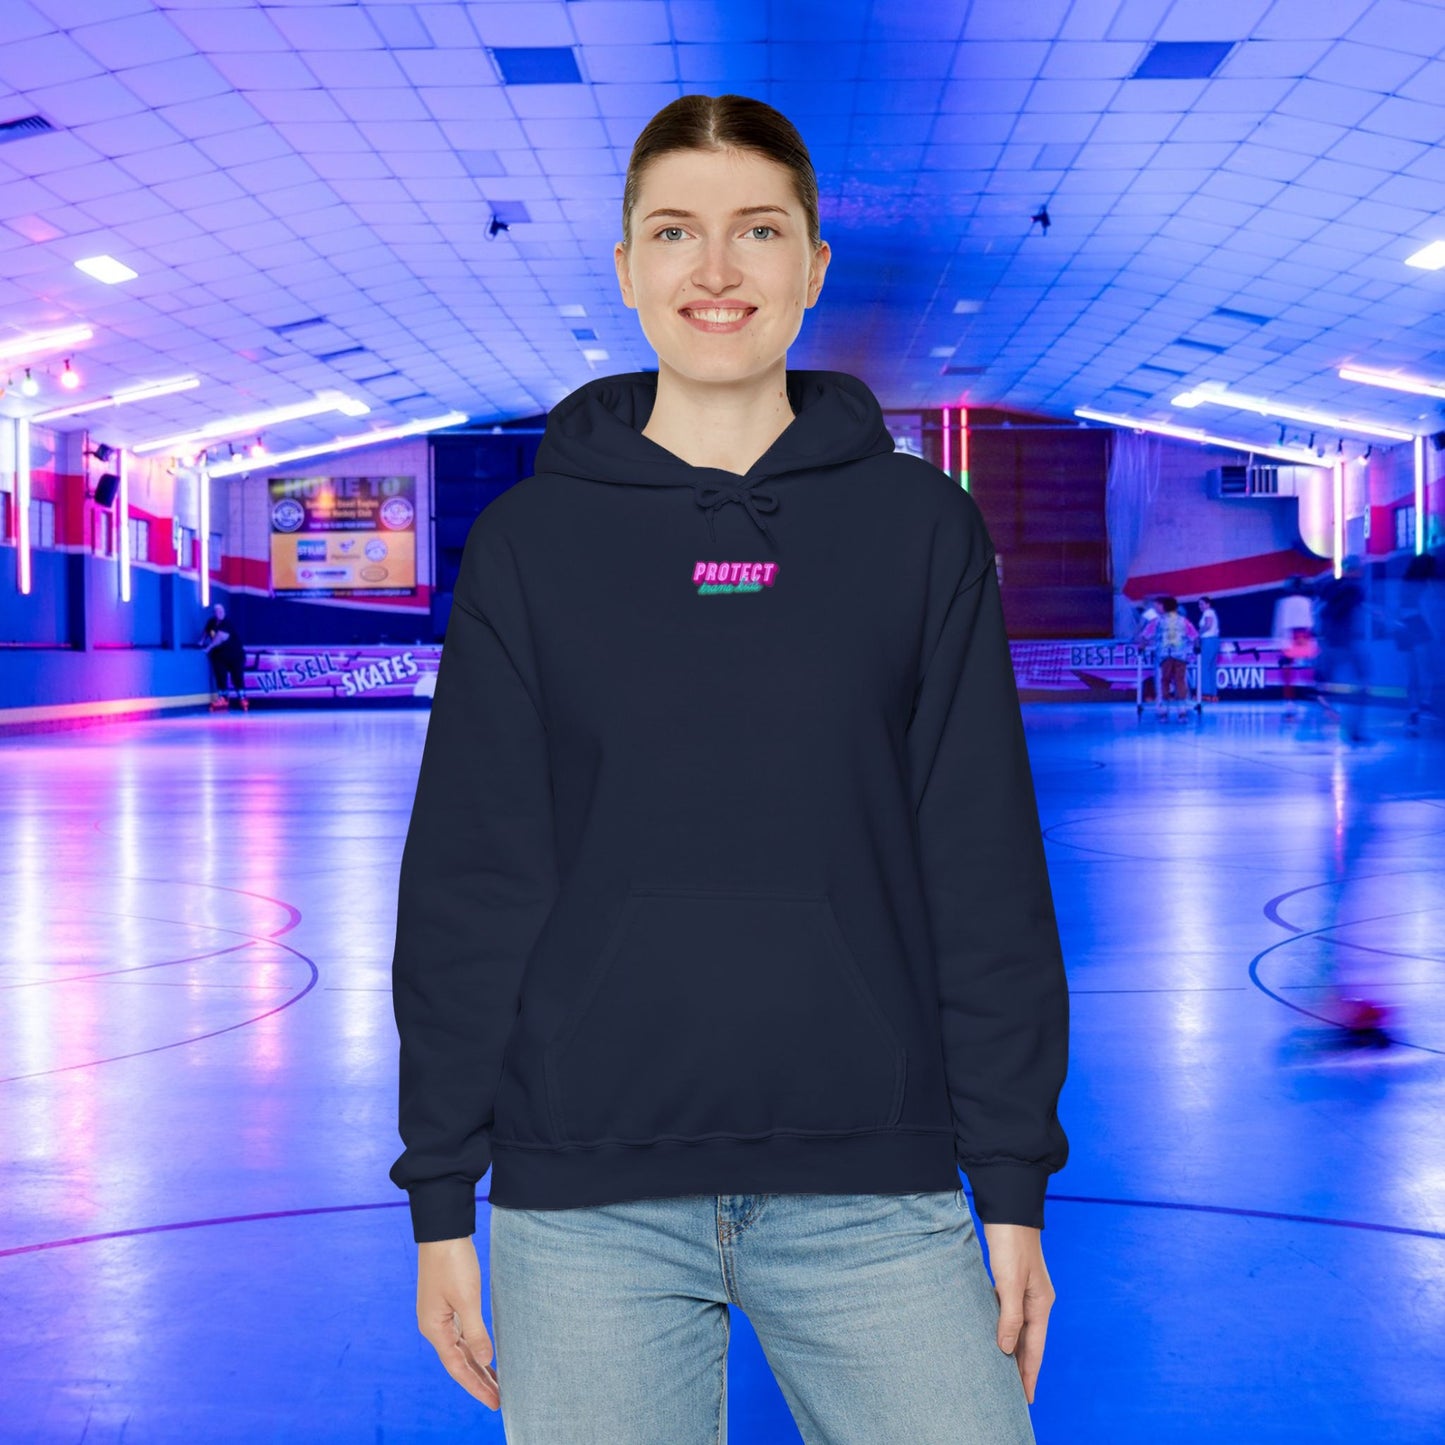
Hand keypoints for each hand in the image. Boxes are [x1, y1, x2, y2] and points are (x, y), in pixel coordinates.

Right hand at [416, 1237, 499, 1409]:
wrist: (443, 1230)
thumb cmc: (452, 1262)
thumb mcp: (467, 1298)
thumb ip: (475, 1332)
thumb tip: (486, 1361)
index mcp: (435, 1329)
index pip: (458, 1367)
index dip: (476, 1386)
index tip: (495, 1402)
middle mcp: (434, 1326)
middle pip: (458, 1362)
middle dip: (478, 1381)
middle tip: (499, 1399)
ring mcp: (439, 1315)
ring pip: (460, 1349)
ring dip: (477, 1366)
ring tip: (496, 1383)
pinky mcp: (446, 1303)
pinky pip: (461, 1335)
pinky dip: (473, 1347)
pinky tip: (484, 1354)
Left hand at [980, 1221, 1054, 1404]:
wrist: (1009, 1209)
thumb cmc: (1011, 1243)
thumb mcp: (1009, 1282)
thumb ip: (1009, 1316)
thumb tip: (1007, 1349)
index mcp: (1040, 1304)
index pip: (1035, 1349)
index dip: (1028, 1374)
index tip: (1025, 1399)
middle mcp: (1036, 1300)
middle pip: (1030, 1342)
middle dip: (1023, 1368)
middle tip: (1013, 1394)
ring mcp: (1025, 1291)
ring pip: (1019, 1328)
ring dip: (1013, 1349)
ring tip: (1003, 1371)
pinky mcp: (1012, 1280)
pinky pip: (1010, 1314)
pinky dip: (1005, 1329)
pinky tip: (995, 1335)